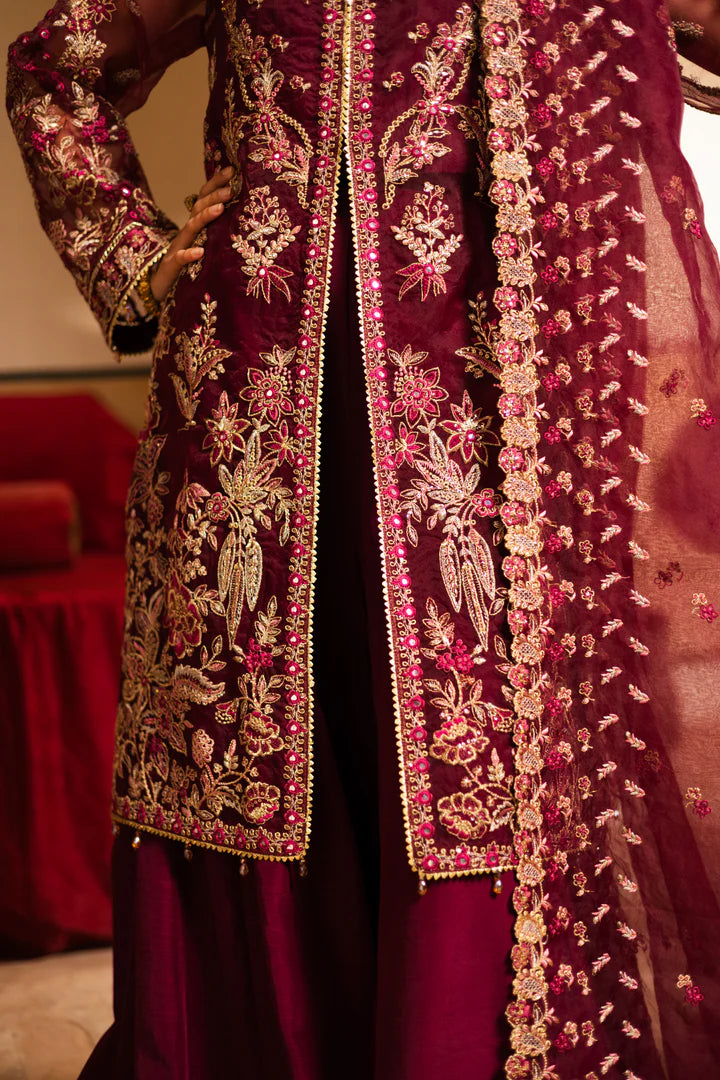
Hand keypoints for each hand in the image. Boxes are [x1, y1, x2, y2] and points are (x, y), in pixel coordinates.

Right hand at [150, 166, 233, 302]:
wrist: (157, 289)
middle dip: (214, 196)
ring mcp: (178, 248)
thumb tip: (240, 217)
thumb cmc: (186, 267)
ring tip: (220, 209)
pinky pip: (180, 259)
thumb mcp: (202, 245)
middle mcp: (186, 233)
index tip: (232, 171)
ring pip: (191, 228)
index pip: (203, 198)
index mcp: (195, 226)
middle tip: (231, 188)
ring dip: (205, 217)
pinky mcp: (172, 267)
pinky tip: (200, 252)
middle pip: (198, 207)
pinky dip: (189, 254)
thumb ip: (215, 231)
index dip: (215, 183)